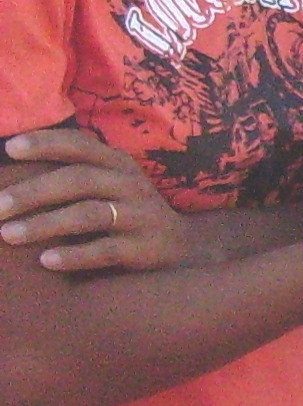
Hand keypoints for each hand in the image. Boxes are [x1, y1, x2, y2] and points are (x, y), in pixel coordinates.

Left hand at [0, 128, 190, 274]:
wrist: (183, 248)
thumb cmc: (126, 213)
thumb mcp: (109, 184)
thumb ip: (74, 175)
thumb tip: (9, 175)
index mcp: (117, 163)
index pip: (80, 145)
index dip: (46, 144)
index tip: (11, 150)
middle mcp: (130, 184)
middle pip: (79, 180)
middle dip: (33, 192)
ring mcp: (140, 216)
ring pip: (89, 215)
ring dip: (45, 224)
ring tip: (8, 235)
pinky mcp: (146, 248)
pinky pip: (107, 250)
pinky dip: (75, 255)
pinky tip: (46, 261)